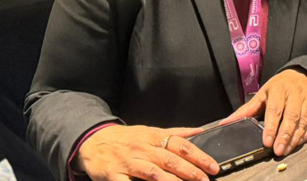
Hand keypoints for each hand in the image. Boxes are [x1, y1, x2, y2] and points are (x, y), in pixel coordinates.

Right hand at [76, 124, 218, 180]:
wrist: (94, 140)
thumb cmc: (127, 138)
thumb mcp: (151, 131)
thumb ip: (176, 133)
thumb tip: (200, 131)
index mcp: (154, 136)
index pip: (181, 145)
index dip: (198, 156)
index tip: (212, 167)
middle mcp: (143, 148)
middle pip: (170, 160)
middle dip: (190, 171)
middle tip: (205, 180)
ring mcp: (128, 162)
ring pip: (153, 172)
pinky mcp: (114, 175)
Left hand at [225, 69, 306, 156]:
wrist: (301, 74)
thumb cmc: (280, 86)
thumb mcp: (262, 94)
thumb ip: (246, 110)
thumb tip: (226, 122)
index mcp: (278, 89)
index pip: (275, 109)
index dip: (271, 126)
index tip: (266, 141)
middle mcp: (294, 93)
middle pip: (291, 116)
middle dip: (284, 136)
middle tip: (277, 150)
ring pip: (303, 121)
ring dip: (294, 138)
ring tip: (286, 150)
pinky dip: (306, 134)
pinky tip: (298, 142)